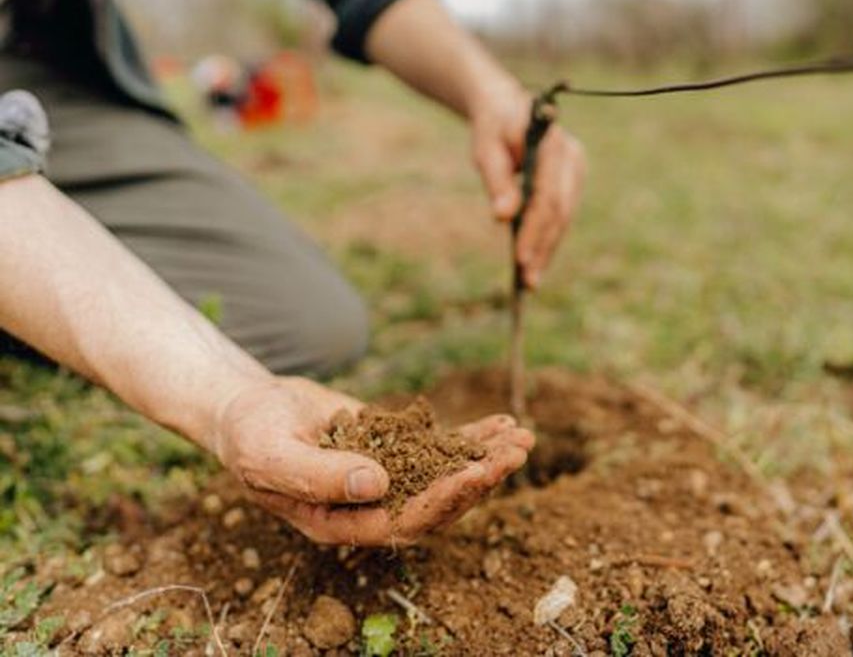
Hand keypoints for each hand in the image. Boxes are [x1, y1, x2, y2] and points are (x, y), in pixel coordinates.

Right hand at [211, 376, 533, 544]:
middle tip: (514, 456)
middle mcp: (371, 508)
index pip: (401, 523)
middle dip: (478, 480)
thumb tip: (376, 484)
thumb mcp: (271, 455)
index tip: (472, 476)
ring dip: (486, 459)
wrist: (250, 409)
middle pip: (436, 504)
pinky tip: (504, 423)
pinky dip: (473, 438)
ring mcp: (389, 480)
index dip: (440, 502)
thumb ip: (318, 476)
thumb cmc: (250, 436)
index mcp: (340, 525)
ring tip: (522, 439)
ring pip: (447, 476)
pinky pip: (441, 449)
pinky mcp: (398, 451)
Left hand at [471, 83, 585, 288]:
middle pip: (560, 212)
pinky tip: (536, 262)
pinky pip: (562, 214)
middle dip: (543, 247)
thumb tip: (503, 218)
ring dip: (547, 249)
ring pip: (564, 217)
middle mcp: (572, 157)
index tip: (520, 259)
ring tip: (530, 281)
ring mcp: (576, 169)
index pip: (547, 196)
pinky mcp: (572, 180)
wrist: (507, 107)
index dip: (535, 230)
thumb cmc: (492, 127)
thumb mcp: (486, 150)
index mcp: (552, 144)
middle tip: (527, 281)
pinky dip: (549, 238)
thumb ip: (497, 182)